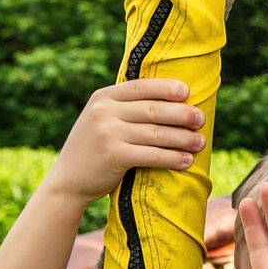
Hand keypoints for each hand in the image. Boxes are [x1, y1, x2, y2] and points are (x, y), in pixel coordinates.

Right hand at [44, 80, 205, 204]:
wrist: (66, 182)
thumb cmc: (93, 149)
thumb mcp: (101, 119)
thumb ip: (125, 108)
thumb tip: (171, 101)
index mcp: (103, 97)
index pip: (141, 86)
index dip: (166, 88)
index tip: (187, 91)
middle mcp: (104, 112)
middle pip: (153, 109)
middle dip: (182, 114)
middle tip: (201, 119)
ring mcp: (107, 133)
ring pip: (156, 133)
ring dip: (183, 138)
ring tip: (201, 142)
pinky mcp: (113, 155)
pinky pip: (151, 155)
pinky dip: (172, 158)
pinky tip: (187, 161)